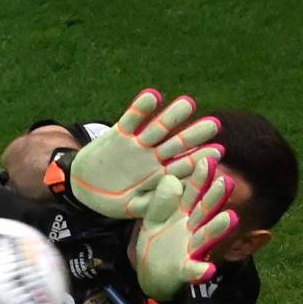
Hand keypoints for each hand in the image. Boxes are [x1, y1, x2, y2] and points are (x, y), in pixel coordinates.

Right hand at [67, 89, 219, 219]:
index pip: (185, 166)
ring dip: (173, 115)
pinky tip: (154, 96)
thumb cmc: (114, 201)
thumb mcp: (133, 207)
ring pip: (158, 128)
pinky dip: (141, 108)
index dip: (201, 159)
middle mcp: (153, 157)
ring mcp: (137, 144)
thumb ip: (155, 202)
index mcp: (161, 175)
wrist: (84, 188)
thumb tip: (175, 187)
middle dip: (194, 134)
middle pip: (177, 144)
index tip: (218, 152)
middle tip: (214, 125)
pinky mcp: (119, 134)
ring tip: (188, 104)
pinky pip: (131, 118)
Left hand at [134, 161, 237, 301]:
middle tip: (226, 181)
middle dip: (214, 197)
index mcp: (183, 212)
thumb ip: (161, 200)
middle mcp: (192, 228)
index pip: (193, 193)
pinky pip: (193, 270)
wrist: (149, 271)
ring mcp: (190, 249)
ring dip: (217, 228)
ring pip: (204, 237)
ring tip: (230, 218)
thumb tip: (171, 179)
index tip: (207, 160)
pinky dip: (200, 270)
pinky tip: (208, 269)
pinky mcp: (184, 270)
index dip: (200, 178)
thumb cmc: (156, 239)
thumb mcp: (152, 217)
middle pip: (203, 211)